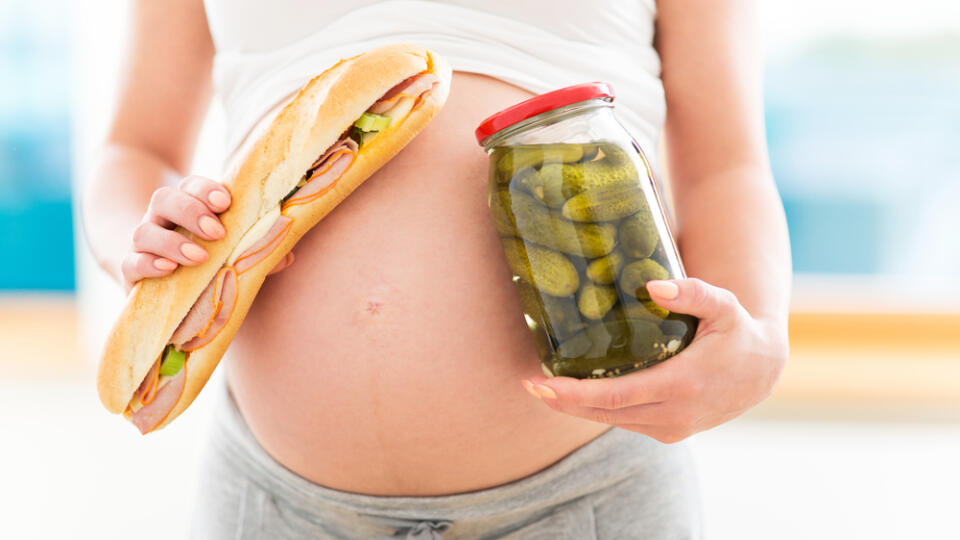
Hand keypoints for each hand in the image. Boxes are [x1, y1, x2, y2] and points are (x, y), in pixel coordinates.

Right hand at [120, 176, 296, 291]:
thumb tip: (287, 256)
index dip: (206, 190)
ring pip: (144, 231)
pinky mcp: (131, 271)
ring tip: (199, 257)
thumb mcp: (232, 250)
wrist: (156, 278)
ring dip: (172, 242)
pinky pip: (129, 263)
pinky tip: (167, 270)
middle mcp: (161, 219)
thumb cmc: (206, 258)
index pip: (191, 185)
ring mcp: (143, 244)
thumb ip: (255, 250)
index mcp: (187, 206)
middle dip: (191, 212)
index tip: (226, 202)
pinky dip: (146, 264)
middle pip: (165, 199)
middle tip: (217, 232)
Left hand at [521, 278, 787, 443]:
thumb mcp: (723, 305)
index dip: (572, 393)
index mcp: (680, 386)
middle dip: (562, 401)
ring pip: (611, 421)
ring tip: (543, 388)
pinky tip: (575, 395)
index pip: (613, 396)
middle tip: (527, 384)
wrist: (763, 372)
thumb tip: (651, 285)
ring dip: (575, 408)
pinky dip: (597, 411)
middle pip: (603, 413)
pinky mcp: (670, 433)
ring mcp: (672, 429)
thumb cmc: (738, 332)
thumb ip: (692, 292)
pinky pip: (625, 422)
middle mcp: (673, 416)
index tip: (540, 383)